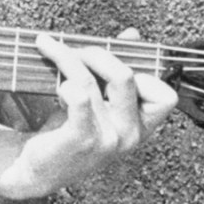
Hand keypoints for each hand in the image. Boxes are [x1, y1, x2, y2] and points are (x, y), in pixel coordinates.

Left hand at [0, 30, 177, 196]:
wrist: (38, 169)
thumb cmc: (70, 132)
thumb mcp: (99, 101)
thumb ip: (116, 69)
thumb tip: (133, 34)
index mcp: (140, 125)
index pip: (166, 96)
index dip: (142, 71)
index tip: (112, 60)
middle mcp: (129, 134)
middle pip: (125, 75)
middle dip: (95, 52)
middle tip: (72, 49)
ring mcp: (107, 139)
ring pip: (90, 80)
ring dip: (65, 57)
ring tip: (48, 49)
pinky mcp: (81, 139)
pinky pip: (78, 97)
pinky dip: (64, 83)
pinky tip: (56, 85)